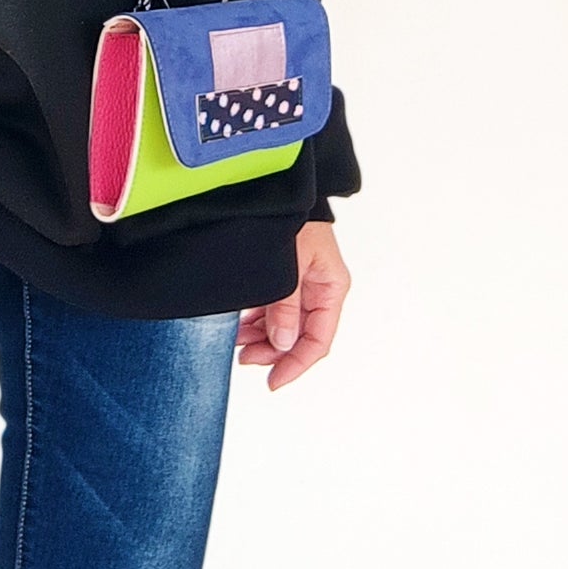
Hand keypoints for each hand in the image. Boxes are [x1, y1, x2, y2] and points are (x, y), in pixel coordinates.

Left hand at [235, 220, 350, 390]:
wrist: (281, 187)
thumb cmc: (293, 218)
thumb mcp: (290, 265)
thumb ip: (286, 306)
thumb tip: (281, 343)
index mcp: (330, 288)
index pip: (318, 341)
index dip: (296, 365)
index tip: (273, 381)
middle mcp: (319, 290)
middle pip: (299, 336)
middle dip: (273, 352)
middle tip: (244, 359)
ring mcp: (303, 284)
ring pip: (284, 324)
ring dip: (261, 337)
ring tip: (236, 342)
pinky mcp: (285, 276)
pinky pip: (273, 308)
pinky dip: (257, 320)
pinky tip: (239, 325)